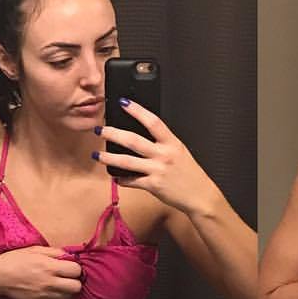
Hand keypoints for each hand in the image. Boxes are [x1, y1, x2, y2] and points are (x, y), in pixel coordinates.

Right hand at [0, 247, 81, 298]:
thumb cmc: (14, 260)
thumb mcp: (34, 249)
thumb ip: (55, 252)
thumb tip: (70, 256)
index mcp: (49, 266)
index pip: (76, 270)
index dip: (75, 267)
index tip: (69, 266)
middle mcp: (49, 282)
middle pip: (77, 286)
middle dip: (75, 280)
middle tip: (67, 276)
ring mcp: (45, 294)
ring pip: (69, 295)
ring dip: (67, 289)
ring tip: (59, 282)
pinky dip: (58, 295)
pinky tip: (50, 288)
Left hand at [94, 99, 221, 216]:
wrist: (201, 196)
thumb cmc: (191, 174)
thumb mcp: (181, 153)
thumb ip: (164, 144)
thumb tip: (143, 135)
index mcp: (172, 144)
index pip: (153, 122)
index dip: (137, 111)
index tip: (123, 103)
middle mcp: (164, 155)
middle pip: (133, 140)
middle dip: (113, 134)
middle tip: (100, 130)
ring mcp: (158, 170)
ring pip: (127, 161)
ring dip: (109, 158)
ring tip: (96, 155)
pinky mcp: (153, 186)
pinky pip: (132, 181)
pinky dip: (122, 180)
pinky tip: (115, 177)